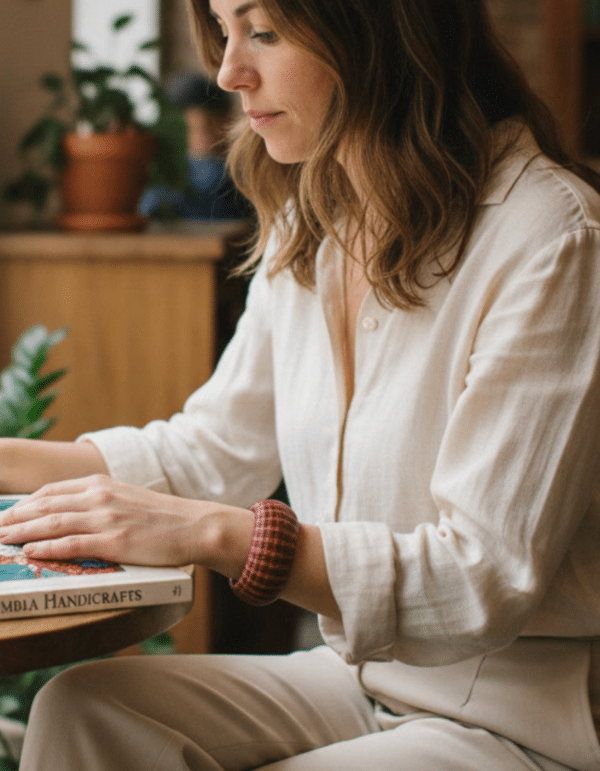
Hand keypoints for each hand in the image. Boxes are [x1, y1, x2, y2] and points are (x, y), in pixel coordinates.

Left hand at [0, 475, 235, 566]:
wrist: (194, 525)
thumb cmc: (162, 517)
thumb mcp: (126, 498)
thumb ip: (99, 502)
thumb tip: (71, 515)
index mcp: (101, 484)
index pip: (51, 492)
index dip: (24, 504)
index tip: (7, 514)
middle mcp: (99, 496)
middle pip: (44, 506)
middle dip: (14, 518)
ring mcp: (106, 518)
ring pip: (52, 524)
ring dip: (21, 533)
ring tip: (1, 540)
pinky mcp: (114, 541)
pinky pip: (72, 544)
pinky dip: (47, 548)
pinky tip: (30, 552)